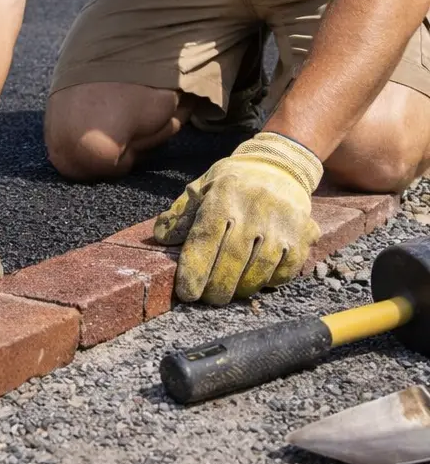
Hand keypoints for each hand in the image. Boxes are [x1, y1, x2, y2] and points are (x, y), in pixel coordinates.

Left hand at [152, 132, 322, 304]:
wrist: (279, 165)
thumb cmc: (233, 181)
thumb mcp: (202, 187)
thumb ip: (181, 213)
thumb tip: (161, 237)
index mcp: (224, 195)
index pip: (206, 237)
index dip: (195, 268)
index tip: (186, 292)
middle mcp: (255, 209)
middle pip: (232, 259)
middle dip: (216, 286)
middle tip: (206, 298)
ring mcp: (282, 223)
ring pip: (259, 269)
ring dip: (240, 288)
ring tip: (227, 293)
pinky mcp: (303, 235)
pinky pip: (285, 270)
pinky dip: (268, 283)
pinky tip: (255, 282)